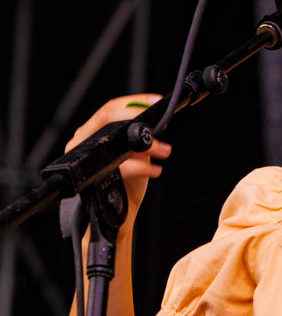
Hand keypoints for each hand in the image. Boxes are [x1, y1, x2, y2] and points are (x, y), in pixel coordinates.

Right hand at [65, 94, 171, 221]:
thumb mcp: (136, 153)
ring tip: (164, 152)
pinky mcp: (93, 178)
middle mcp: (83, 143)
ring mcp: (85, 160)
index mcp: (91, 133)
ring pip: (118, 143)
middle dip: (140, 124)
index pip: (109, 109)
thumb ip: (140, 136)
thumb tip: (159, 121)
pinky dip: (143, 168)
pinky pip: (122, 166)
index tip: (156, 102)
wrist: (119, 213)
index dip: (134, 103)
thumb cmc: (126, 182)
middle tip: (162, 131)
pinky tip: (155, 170)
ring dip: (148, 147)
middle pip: (109, 119)